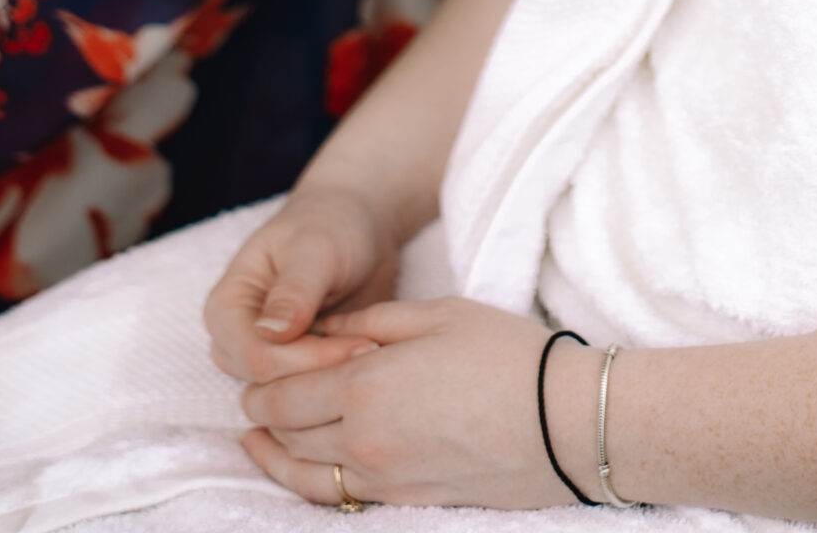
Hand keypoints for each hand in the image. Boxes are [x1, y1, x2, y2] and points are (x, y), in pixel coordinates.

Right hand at [203, 185, 397, 384]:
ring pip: (287, 397)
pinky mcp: (291, 369)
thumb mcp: (317, 246)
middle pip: (268, 385)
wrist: (356, 226)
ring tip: (374, 350)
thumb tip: (269, 334)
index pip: (256, 357)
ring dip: (331, 382)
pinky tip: (370, 356)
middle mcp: (235, 340)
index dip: (306, 360)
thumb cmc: (330, 225)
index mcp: (225, 306)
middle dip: (321, 374)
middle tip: (373, 350)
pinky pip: (307, 393)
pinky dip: (338, 382)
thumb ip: (294, 290)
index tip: (360, 344)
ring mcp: (261, 357)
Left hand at [240, 295, 597, 508]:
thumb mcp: (438, 314)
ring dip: (275, 457)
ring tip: (257, 441)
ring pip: (305, 476)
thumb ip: (371, 322)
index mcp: (365, 389)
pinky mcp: (407, 502)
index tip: (253, 371)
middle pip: (288, 435)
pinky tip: (305, 470)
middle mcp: (363, 443)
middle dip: (263, 416)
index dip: (262, 383)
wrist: (564, 423)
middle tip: (252, 399)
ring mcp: (384, 479)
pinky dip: (309, 483)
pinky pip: (338, 497)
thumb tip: (325, 329)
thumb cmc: (506, 356)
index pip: (285, 394)